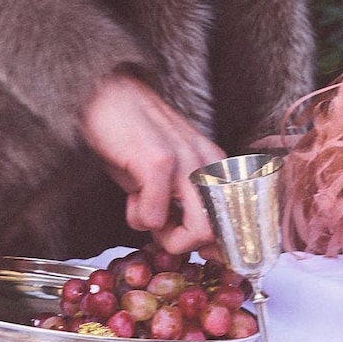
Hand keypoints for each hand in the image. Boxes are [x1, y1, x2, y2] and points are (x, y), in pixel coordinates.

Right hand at [80, 74, 222, 254]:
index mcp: (216, 166)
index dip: (210, 243)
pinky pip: (154, 218)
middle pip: (218, 233)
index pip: (236, 220)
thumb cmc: (135, 137)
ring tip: (143, 208)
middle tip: (157, 226)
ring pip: (198, 231)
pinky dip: (138, 218)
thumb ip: (189, 205)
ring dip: (163, 235)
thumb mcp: (170, 174)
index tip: (183, 239)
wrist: (107, 94)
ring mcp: (187, 162)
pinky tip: (131, 195)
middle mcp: (210, 164)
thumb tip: (206, 247)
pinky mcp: (158, 162)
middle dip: (183, 243)